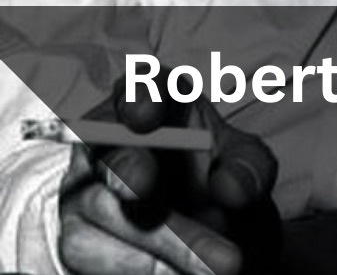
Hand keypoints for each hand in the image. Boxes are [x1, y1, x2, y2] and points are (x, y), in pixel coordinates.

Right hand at [58, 65, 279, 274]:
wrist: (216, 235)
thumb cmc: (224, 178)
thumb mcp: (249, 164)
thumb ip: (250, 167)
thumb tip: (229, 187)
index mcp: (155, 103)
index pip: (136, 87)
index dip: (136, 97)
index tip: (146, 116)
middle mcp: (110, 143)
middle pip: (107, 156)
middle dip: (128, 174)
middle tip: (146, 190)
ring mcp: (86, 194)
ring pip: (98, 216)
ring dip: (157, 245)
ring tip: (220, 265)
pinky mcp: (80, 243)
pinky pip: (95, 260)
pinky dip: (142, 271)